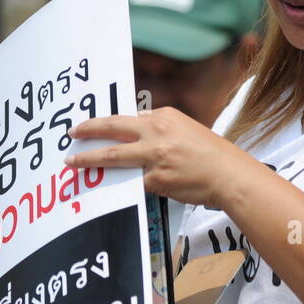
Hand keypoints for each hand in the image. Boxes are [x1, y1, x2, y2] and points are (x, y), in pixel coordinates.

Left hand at [65, 107, 249, 209]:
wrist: (230, 175)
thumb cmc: (215, 155)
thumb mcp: (189, 130)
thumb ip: (164, 131)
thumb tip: (142, 138)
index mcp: (165, 116)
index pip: (130, 118)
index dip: (113, 124)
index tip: (98, 127)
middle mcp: (156, 131)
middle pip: (112, 127)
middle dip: (88, 130)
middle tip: (72, 133)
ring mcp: (154, 155)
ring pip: (113, 156)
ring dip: (89, 159)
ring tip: (73, 162)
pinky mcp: (155, 178)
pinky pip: (130, 182)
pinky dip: (119, 184)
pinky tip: (106, 187)